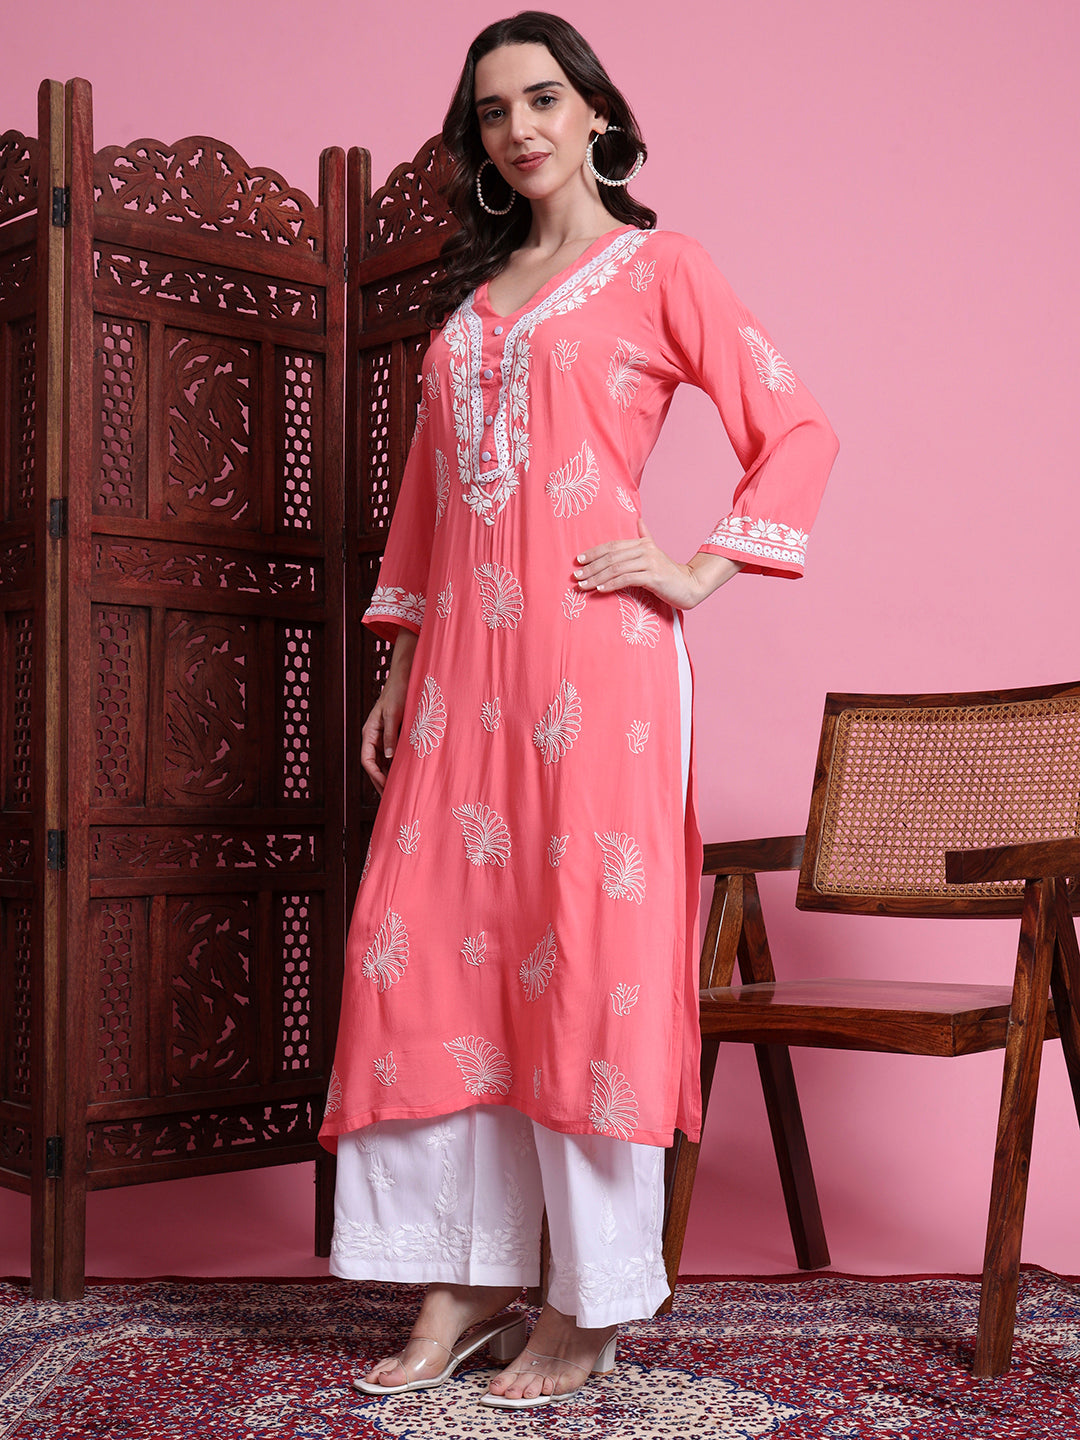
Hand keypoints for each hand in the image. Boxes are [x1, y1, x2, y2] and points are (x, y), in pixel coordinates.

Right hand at [361, 629, 417, 793]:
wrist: (406, 677)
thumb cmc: (398, 692)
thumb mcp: (394, 714)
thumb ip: (390, 736)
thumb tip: (388, 758)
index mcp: (370, 732)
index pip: (367, 760)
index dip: (375, 776)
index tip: (386, 787)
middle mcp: (374, 736)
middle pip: (374, 764)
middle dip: (380, 781)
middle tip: (390, 797)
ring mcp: (383, 735)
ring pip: (383, 761)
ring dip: (389, 775)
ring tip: (397, 790)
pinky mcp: (393, 734)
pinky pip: (392, 753)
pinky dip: (396, 765)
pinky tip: (404, 774)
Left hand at [572, 518, 742, 609]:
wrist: (690, 585)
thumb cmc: (669, 573)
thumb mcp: (655, 553)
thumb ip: (645, 537)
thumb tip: (639, 520)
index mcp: (642, 543)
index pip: (612, 546)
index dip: (594, 552)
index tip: (579, 560)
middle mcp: (645, 549)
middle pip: (611, 557)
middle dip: (591, 567)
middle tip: (576, 575)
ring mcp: (650, 562)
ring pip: (616, 568)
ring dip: (597, 577)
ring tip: (583, 585)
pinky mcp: (653, 577)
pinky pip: (627, 579)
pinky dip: (611, 584)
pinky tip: (600, 589)